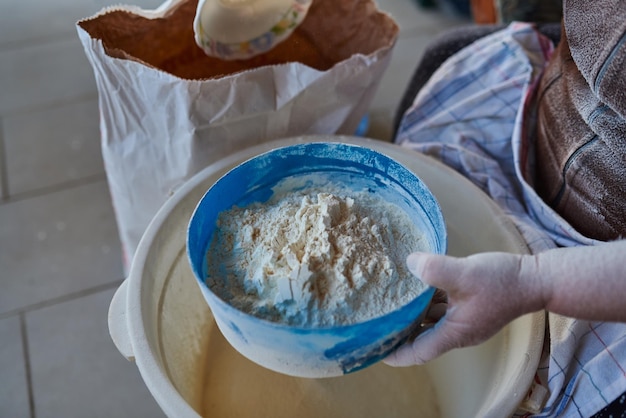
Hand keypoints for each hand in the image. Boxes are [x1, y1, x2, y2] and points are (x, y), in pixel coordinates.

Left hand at [384, 251, 543, 365]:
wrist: (536, 279)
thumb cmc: (504, 281)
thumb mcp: (466, 273)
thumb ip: (435, 269)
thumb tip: (409, 263)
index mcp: (455, 333)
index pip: (419, 352)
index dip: (396, 353)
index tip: (376, 349)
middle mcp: (458, 331)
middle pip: (421, 337)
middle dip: (399, 330)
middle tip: (376, 320)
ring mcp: (465, 319)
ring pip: (431, 319)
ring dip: (412, 311)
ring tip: (389, 299)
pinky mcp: (469, 306)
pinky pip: (442, 306)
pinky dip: (427, 299)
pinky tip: (416, 283)